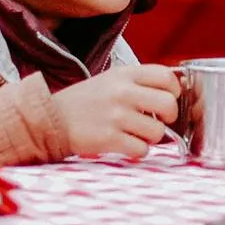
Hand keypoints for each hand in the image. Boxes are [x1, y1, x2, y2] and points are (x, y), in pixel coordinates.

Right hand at [51, 63, 180, 158]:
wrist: (51, 120)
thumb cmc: (86, 101)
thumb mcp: (111, 80)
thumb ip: (138, 83)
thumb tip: (171, 95)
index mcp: (125, 74)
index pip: (166, 76)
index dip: (174, 90)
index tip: (169, 98)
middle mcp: (122, 92)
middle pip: (168, 104)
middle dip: (170, 117)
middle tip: (159, 121)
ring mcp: (116, 116)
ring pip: (157, 131)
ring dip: (152, 137)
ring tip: (137, 134)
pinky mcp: (109, 138)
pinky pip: (141, 149)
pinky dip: (139, 151)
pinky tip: (128, 145)